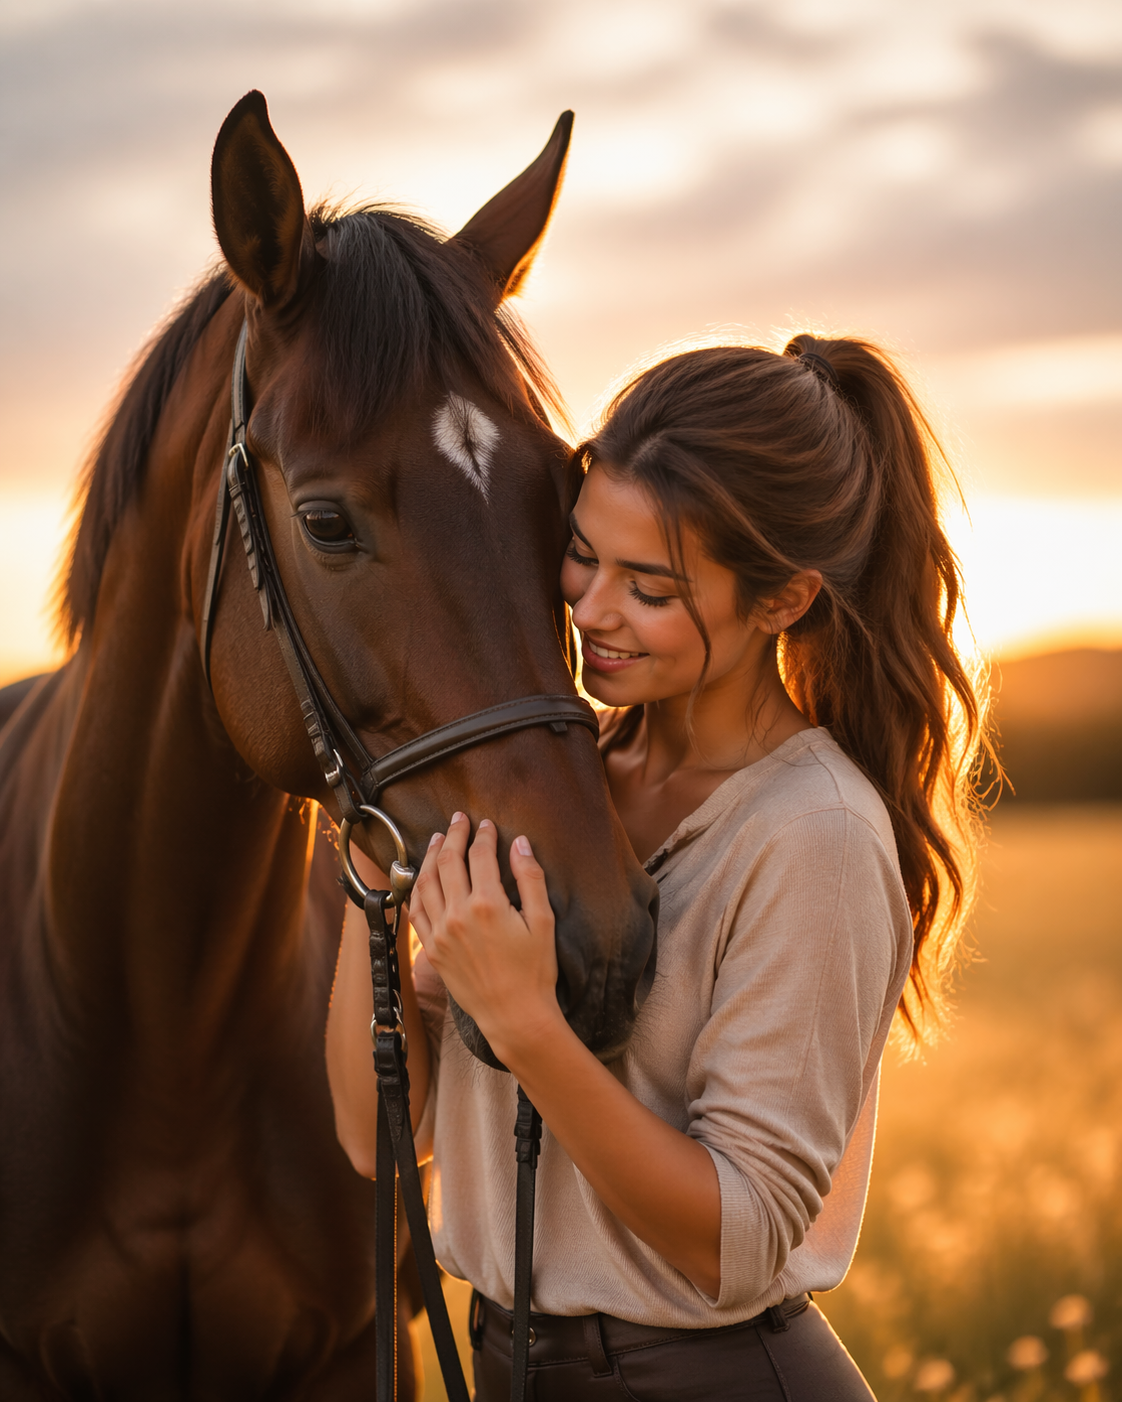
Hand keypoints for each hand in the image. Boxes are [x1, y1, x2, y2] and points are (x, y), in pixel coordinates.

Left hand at [408, 813, 563, 1060]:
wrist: (515, 1015)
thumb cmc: (535, 971)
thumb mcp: (543, 920)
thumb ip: (530, 877)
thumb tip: (519, 842)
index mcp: (487, 904)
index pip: (480, 855)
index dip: (483, 834)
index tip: (486, 824)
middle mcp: (458, 914)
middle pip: (448, 861)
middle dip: (453, 835)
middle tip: (459, 819)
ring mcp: (440, 932)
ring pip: (425, 882)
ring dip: (430, 856)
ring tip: (436, 839)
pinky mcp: (432, 950)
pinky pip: (416, 911)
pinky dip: (416, 888)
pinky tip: (421, 877)